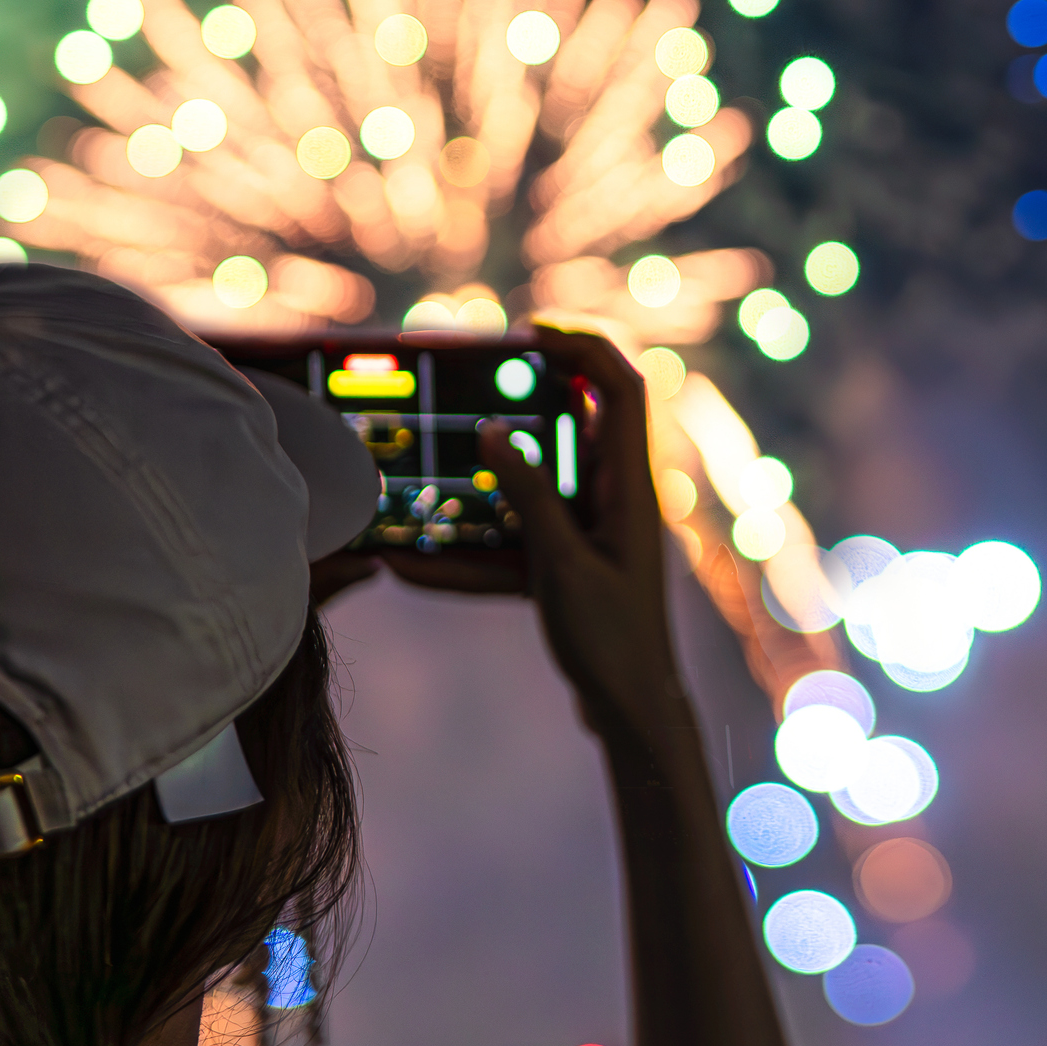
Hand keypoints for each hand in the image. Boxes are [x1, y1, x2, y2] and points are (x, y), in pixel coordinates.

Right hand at [314, 328, 693, 769]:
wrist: (631, 714)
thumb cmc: (611, 642)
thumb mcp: (561, 564)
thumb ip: (530, 496)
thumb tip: (492, 432)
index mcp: (632, 486)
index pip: (621, 388)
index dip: (583, 347)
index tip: (529, 331)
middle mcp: (617, 499)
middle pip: (574, 427)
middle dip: (520, 406)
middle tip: (465, 393)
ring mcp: (594, 532)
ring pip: (535, 488)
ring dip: (484, 484)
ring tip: (425, 481)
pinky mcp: (571, 565)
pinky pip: (516, 542)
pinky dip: (472, 552)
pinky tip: (414, 569)